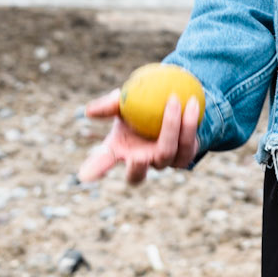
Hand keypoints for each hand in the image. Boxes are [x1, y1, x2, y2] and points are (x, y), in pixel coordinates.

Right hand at [78, 91, 201, 185]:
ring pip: (167, 153)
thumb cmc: (141, 106)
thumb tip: (89, 112)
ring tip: (174, 100)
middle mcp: (141, 161)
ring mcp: (163, 162)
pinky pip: (188, 144)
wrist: (174, 104)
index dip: (95, 169)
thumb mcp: (123, 102)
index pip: (104, 161)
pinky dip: (190, 123)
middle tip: (137, 157)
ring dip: (171, 127)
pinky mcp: (184, 157)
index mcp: (120, 150)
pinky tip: (192, 102)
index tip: (85, 175)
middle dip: (136, 169)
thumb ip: (109, 105)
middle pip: (136, 176)